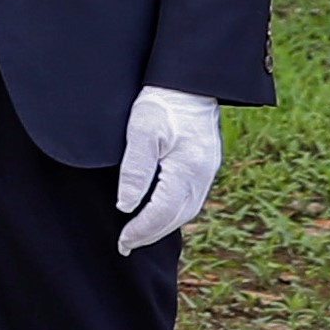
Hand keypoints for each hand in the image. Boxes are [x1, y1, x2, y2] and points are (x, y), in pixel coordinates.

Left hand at [115, 86, 222, 253]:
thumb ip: (135, 169)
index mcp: (187, 169)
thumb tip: (126, 205)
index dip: (141, 230)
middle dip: (151, 234)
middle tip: (126, 245)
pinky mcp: (206, 165)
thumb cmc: (161, 104)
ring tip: (139, 235)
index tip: (122, 241)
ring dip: (163, 226)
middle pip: (177, 217)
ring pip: (187, 211)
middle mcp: (202, 175)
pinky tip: (160, 215)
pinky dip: (175, 213)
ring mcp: (207, 171)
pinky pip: (192, 199)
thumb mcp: (141, 131)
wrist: (189, 84)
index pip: (162, 212)